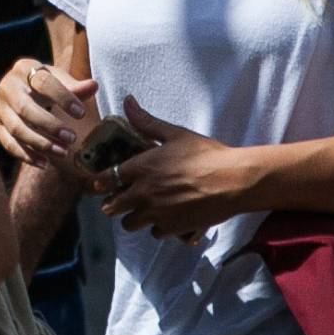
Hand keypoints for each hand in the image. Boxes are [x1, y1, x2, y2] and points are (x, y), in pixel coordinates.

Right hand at [0, 58, 98, 176]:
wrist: (18, 87)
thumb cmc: (44, 83)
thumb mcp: (58, 79)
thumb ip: (75, 86)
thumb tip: (94, 86)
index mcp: (24, 69)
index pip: (44, 83)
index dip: (63, 98)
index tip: (82, 114)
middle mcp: (7, 87)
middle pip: (26, 109)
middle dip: (50, 125)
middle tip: (72, 138)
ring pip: (17, 129)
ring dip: (40, 143)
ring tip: (63, 152)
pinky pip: (9, 144)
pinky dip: (27, 156)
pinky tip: (45, 163)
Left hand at [99, 96, 258, 240]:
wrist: (233, 181)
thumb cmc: (207, 154)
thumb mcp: (176, 134)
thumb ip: (147, 122)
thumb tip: (127, 102)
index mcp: (142, 167)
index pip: (106, 179)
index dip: (100, 183)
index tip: (100, 184)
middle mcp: (144, 192)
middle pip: (113, 208)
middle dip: (113, 205)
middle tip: (121, 201)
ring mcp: (156, 213)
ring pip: (130, 224)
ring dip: (134, 218)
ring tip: (144, 211)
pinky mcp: (172, 228)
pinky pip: (154, 233)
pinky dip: (158, 227)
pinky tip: (168, 217)